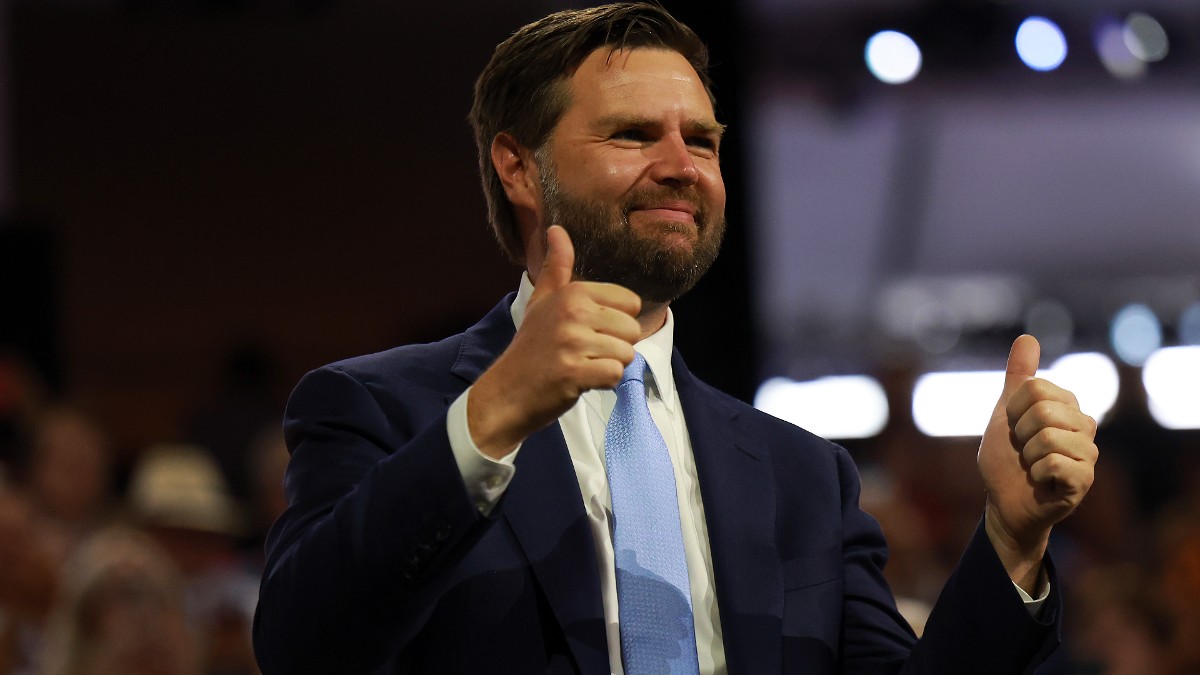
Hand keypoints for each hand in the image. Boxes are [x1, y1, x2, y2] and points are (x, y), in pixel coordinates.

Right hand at [468, 226, 641, 457]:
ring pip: (626, 354)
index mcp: (572, 292)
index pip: (631, 303)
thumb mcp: (541, 301)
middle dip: (614, 347)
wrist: (505, 392)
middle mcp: (573, 312)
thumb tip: (557, 229)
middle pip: (633, 330)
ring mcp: (573, 343)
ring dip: (607, 366)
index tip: (586, 332)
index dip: (614, 323)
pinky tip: (580, 381)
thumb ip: (556, 267)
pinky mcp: (574, 372)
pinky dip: (602, 383)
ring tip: (580, 366)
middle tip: (583, 353)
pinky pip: (615, 375)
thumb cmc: (530, 348)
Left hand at [978, 335, 1097, 591]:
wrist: (1004, 501)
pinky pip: (1055, 463)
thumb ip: (1018, 376)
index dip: (1013, 409)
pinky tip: (1042, 481)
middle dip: (1020, 433)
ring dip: (1027, 455)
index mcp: (1067, 405)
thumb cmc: (1007, 458)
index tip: (1014, 428)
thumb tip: (1027, 337)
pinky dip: (1036, 473)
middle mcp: (1084, 425)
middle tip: (1023, 449)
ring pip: (1048, 437)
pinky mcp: (1085, 479)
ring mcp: (1088, 453)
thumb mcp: (1005, 412)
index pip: (1035, 387)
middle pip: (1043, 410)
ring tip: (1033, 466)